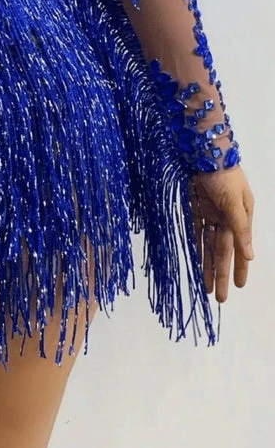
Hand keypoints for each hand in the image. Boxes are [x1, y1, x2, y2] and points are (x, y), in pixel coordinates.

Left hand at [188, 164, 254, 302]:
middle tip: (220, 297)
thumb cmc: (224, 174)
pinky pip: (197, 230)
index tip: (239, 288)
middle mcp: (227, 217)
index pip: (240, 249)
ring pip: (209, 244)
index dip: (239, 269)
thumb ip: (240, 230)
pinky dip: (197, 245)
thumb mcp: (235, 203)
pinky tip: (196, 260)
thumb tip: (251, 256)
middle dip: (221, 273)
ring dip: (207, 264)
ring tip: (206, 285)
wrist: (204, 150)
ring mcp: (212, 211)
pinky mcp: (196, 206)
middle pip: (223, 250)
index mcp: (242, 216)